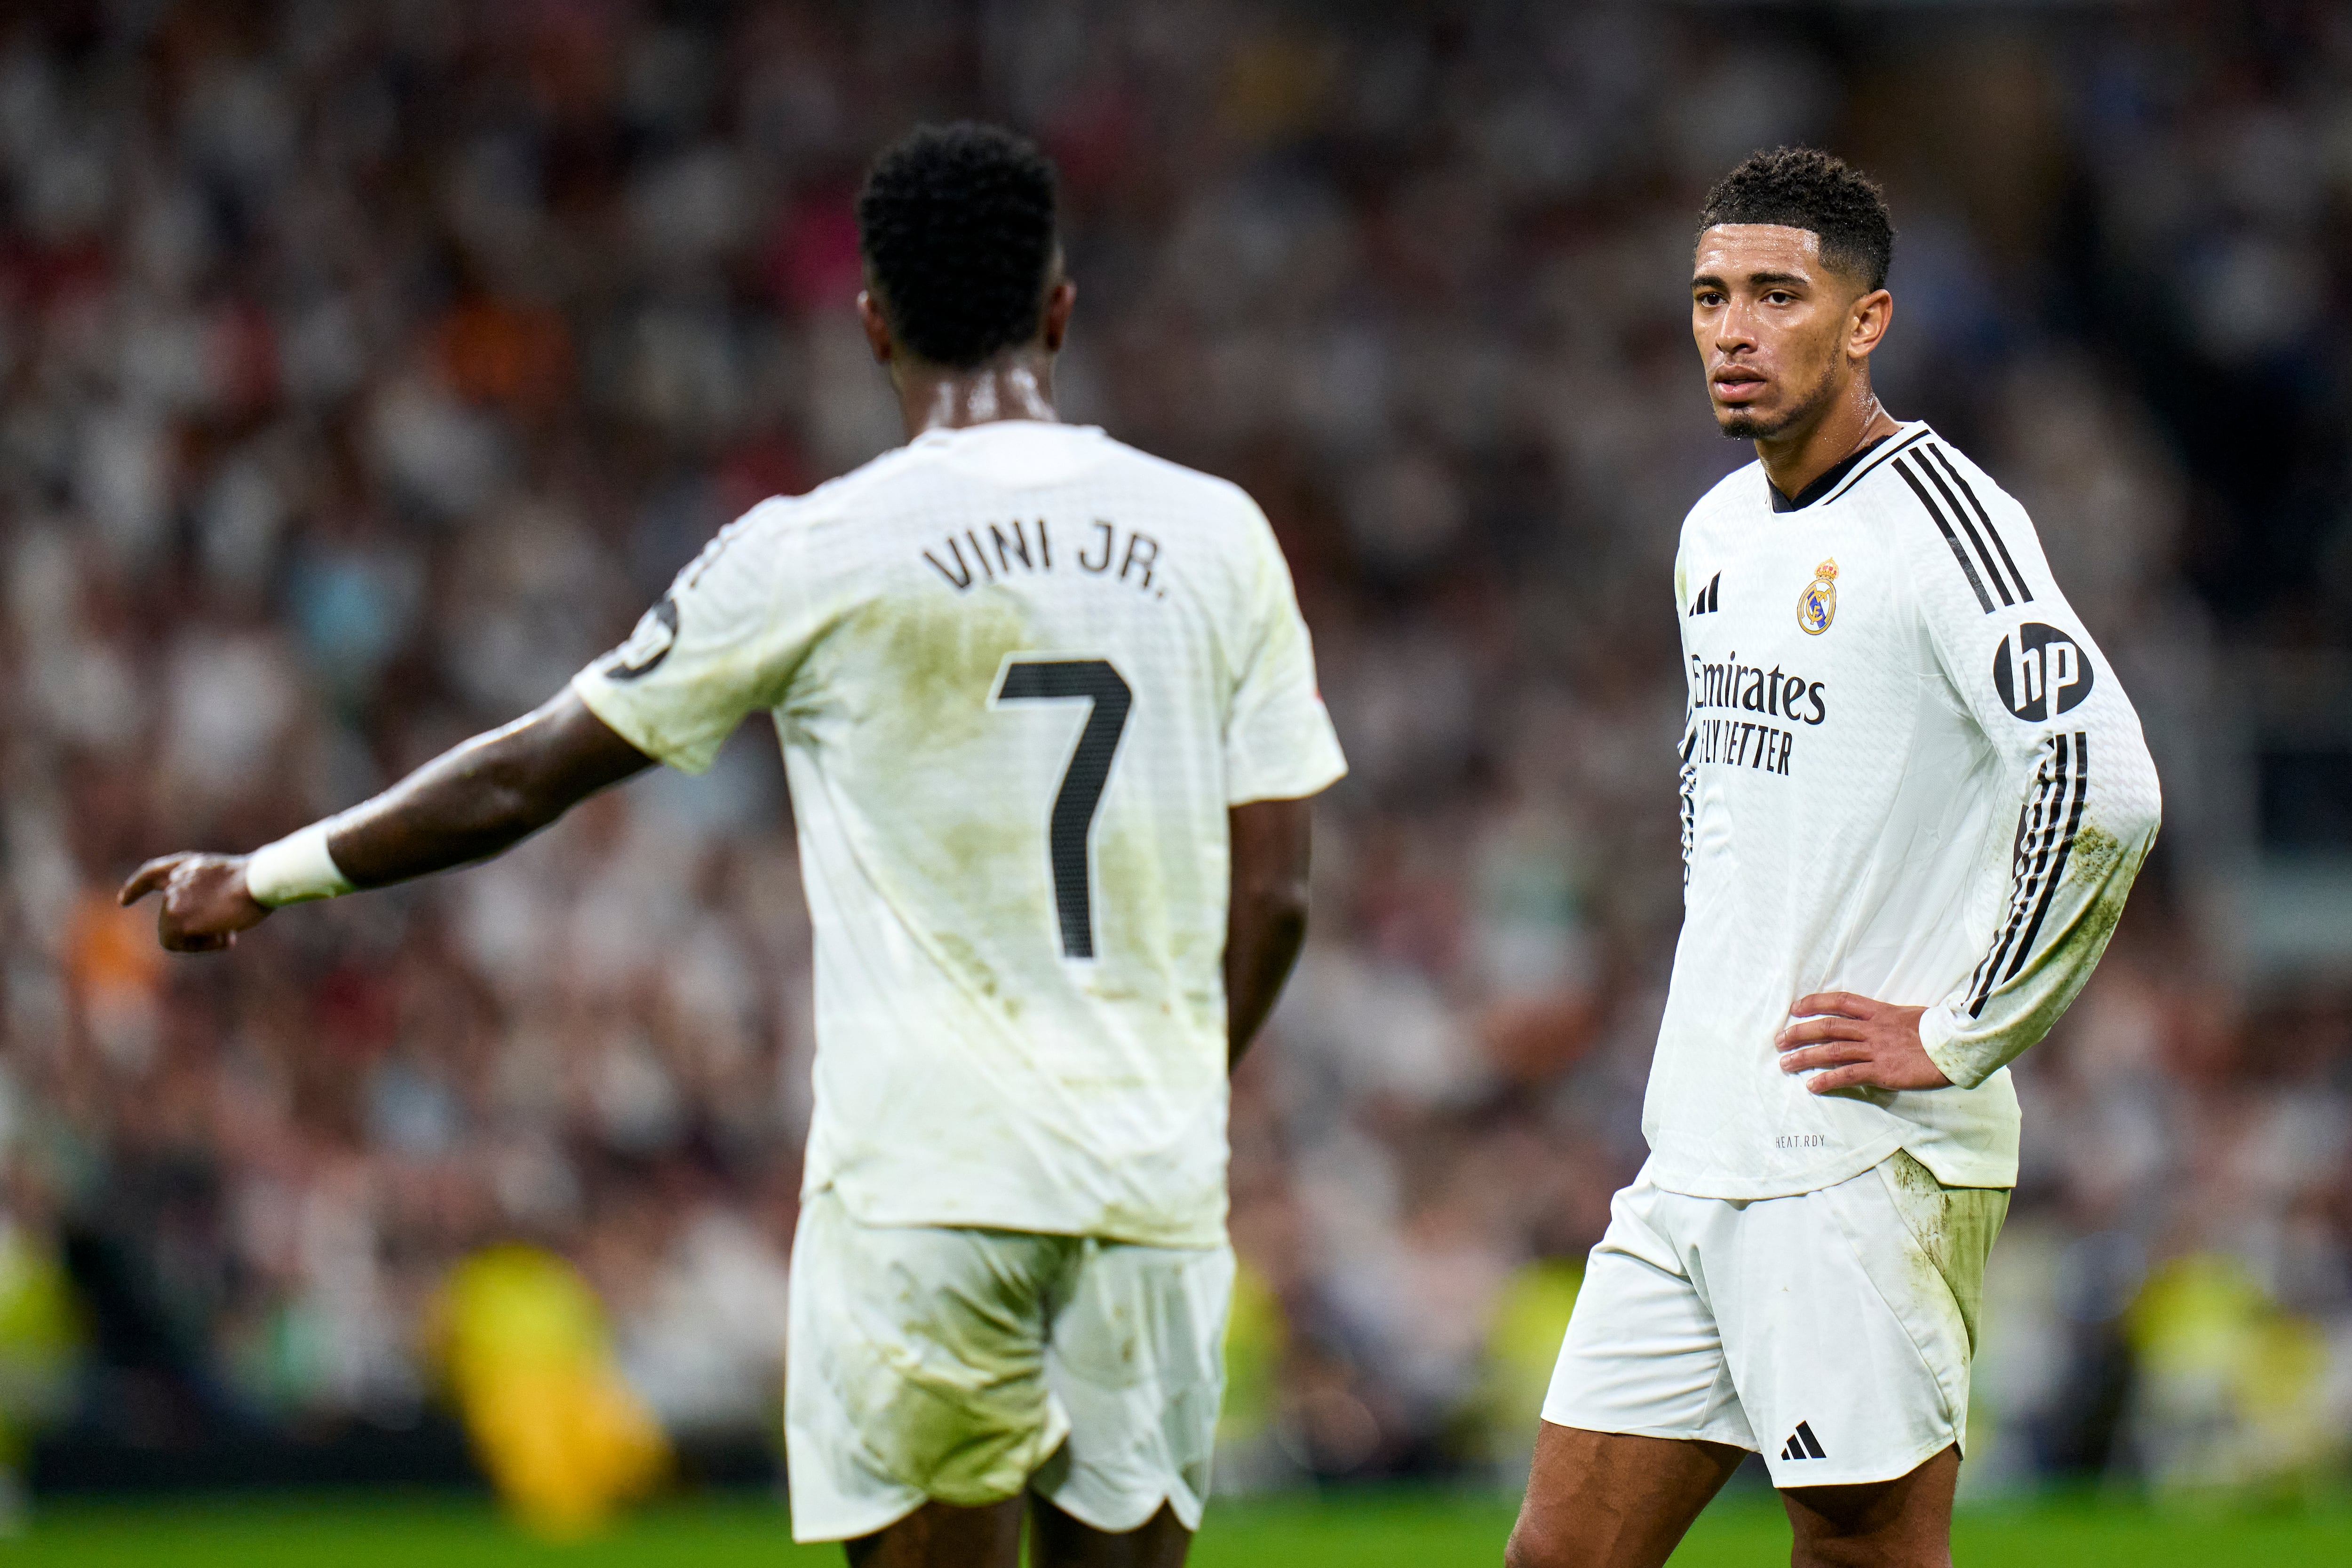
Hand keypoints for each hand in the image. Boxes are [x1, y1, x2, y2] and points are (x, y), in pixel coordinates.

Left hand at [118, 853, 271, 953]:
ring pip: (175, 933)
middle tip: (227, 931)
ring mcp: (172, 899)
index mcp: (188, 865)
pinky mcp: (175, 919)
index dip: (136, 888)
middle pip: (170, 917)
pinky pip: (178, 944)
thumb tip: (204, 922)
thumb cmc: (258, 882)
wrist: (257, 881)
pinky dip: (203, 945)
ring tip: (230, 928)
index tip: (123, 901)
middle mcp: (173, 880)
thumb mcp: (227, 879)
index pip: (152, 873)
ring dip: (203, 937)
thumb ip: (208, 892)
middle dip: (194, 930)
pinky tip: (226, 936)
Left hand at [1775, 992, 1950, 1093]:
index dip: (1815, 1002)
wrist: (1959, 1046)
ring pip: (1832, 1051)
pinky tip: (1812, 1085)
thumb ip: (1889, 1019)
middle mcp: (1873, 1028)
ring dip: (1805, 1056)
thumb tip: (1876, 1022)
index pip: (1841, 1002)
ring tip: (1785, 1063)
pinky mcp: (1883, 1071)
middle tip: (1779, 1040)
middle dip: (1800, 1032)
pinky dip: (1827, 1080)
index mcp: (1880, 1012)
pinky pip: (1848, 1075)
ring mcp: (1877, 1050)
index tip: (1795, 1007)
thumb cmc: (1940, 1032)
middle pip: (1828, 1027)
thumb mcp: (1912, 1016)